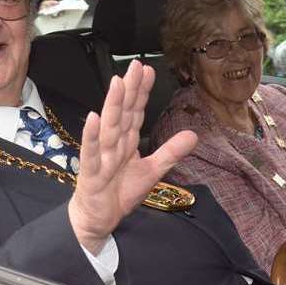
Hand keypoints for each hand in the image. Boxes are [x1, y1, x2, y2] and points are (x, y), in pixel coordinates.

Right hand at [68, 60, 197, 253]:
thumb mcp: (151, 171)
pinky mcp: (92, 172)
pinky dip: (92, 136)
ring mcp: (101, 155)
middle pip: (123, 112)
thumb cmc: (118, 192)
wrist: (96, 218)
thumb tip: (194, 134)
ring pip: (109, 127)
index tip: (148, 70)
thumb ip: (170, 152)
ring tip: (118, 83)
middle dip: (129, 89)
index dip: (142, 92)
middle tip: (135, 66)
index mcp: (126, 141)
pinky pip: (92, 152)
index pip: (135, 111)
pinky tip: (93, 118)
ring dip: (113, 105)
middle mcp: (113, 143)